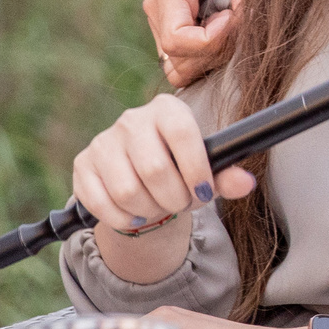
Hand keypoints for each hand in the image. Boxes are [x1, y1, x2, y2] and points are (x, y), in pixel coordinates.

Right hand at [70, 93, 257, 231]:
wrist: (140, 177)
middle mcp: (132, 119)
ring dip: (149, 210)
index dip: (195, 168)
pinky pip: (102, 203)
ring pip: (127, 191)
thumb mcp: (205, 171)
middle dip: (173, 198)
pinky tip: (135, 213)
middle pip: (154, 169)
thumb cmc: (180, 170)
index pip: (181, 132)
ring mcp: (103, 141)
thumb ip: (226, 177)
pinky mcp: (83, 164)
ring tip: (158, 206)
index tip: (203, 191)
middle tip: (179, 203)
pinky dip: (124, 218)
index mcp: (167, 109)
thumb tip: (245, 183)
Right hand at [145, 0, 252, 87]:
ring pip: (178, 65)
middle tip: (239, 22)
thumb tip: (252, 24)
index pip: (178, 42)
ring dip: (210, 57)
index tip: (234, 16)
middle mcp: (157, 7)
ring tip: (233, 25)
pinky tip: (226, 27)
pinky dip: (206, 53)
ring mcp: (161, 18)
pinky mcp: (171, 22)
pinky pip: (182, 55)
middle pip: (178, 61)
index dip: (212, 41)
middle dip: (215, 52)